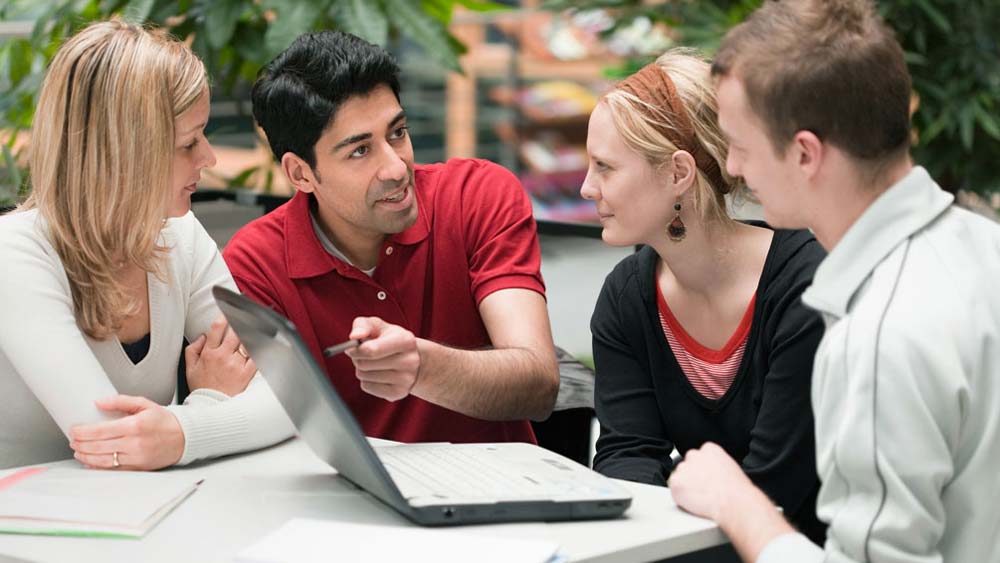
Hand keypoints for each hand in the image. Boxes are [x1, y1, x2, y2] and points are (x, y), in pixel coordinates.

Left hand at [69, 395, 184, 469]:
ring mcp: (136, 458)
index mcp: (135, 426)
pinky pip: (112, 470)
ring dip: (85, 456)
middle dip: (80, 443)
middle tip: (73, 439)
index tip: (74, 429)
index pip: (100, 430)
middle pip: (98, 446)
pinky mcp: (138, 468)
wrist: (185, 437)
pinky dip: (97, 467)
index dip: (82, 431)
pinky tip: (90, 461)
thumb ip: (120, 401)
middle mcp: (134, 443)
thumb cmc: (165, 421)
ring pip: (102, 460)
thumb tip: (98, 402)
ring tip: (78, 450)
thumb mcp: (144, 404)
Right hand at [185, 315, 255, 395]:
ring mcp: (236, 364)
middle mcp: (223, 357)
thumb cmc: (202, 389)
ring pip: (247, 342)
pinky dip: (259, 349)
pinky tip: (261, 343)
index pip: (217, 328)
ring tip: (253, 329)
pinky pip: (256, 357)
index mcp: (209, 353)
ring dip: (250, 335)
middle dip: (239, 323)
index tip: (227, 313)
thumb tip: (202, 336)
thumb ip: (192, 350)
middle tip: (243, 319)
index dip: (223, 317)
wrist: (212, 408)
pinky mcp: (247, 373)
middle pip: (235, 332)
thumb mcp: (189, 369)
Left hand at [346, 317, 420, 401]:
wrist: (410, 358)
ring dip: (361, 369)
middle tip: (362, 355)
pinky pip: (367, 387)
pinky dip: (366, 380)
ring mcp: (406, 379)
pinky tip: (376, 374)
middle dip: (357, 359)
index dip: (356, 350)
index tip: (350, 348)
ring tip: (371, 363)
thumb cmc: (388, 338)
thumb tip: (354, 336)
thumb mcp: (378, 326)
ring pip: (364, 376)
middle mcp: (410, 361)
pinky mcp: (399, 393)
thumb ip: (363, 325)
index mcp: (406, 341)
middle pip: (365, 364)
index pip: (372, 350)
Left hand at [668, 442, 754, 521]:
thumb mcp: (730, 467)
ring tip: (702, 496)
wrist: (733, 502)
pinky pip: (675, 490)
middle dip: (692, 476)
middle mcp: (694, 455)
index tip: (707, 478)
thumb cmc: (737, 490)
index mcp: (709, 449)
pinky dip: (681, 497)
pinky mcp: (676, 483)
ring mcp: (683, 468)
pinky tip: (695, 501)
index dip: (702, 470)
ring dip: (686, 486)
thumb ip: (715, 464)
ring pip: (680, 477)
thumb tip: (710, 471)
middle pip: (687, 465)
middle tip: (703, 489)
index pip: (699, 456)